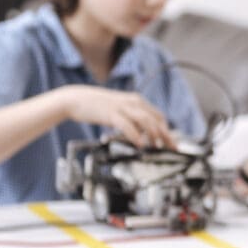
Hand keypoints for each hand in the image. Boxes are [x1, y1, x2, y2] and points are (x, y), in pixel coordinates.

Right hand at [59, 85, 174, 148]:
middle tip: (171, 148)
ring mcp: (122, 107)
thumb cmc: (96, 106)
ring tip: (157, 147)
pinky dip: (136, 136)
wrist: (75, 99)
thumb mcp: (119, 110)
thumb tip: (143, 133)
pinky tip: (140, 144)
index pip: (158, 116)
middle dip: (165, 135)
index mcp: (136, 101)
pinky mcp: (111, 113)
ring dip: (154, 135)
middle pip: (155, 119)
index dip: (166, 130)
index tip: (171, 142)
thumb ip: (131, 118)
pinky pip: (127, 125)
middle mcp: (132, 102)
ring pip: (145, 121)